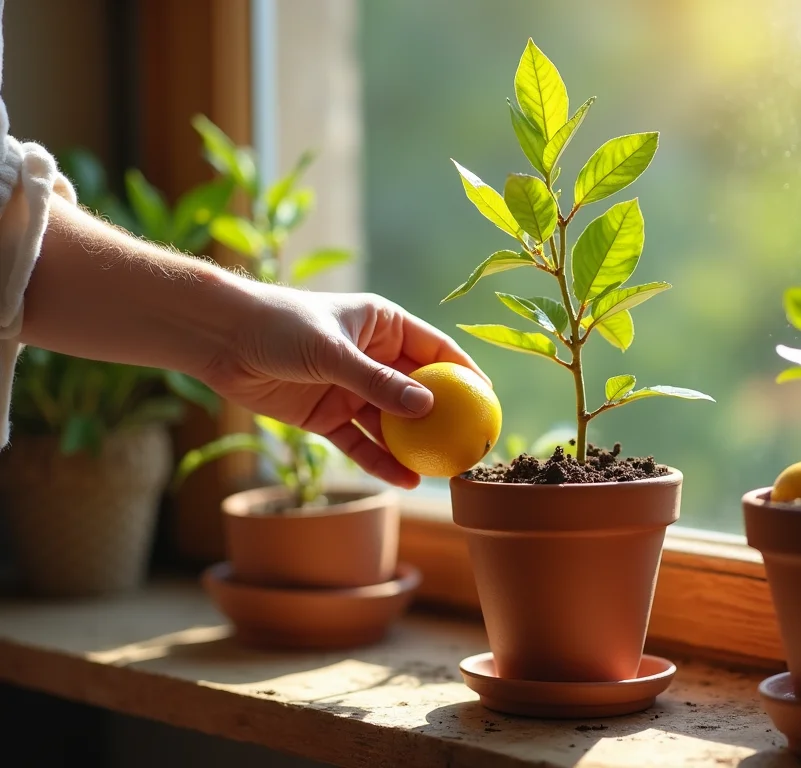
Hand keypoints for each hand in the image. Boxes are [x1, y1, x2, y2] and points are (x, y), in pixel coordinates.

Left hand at [200, 286, 488, 488]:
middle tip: (470, 447)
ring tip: (442, 474)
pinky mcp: (327, 416)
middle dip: (444, 420)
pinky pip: (361, 442)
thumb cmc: (281, 326)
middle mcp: (373, 357)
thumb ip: (378, 382)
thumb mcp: (334, 352)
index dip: (466, 376)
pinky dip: (380, 461)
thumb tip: (428, 407)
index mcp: (384, 326)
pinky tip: (403, 480)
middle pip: (419, 392)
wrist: (222, 340)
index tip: (488, 404)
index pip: (437, 350)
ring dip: (414, 448)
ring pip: (392, 424)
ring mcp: (351, 389)